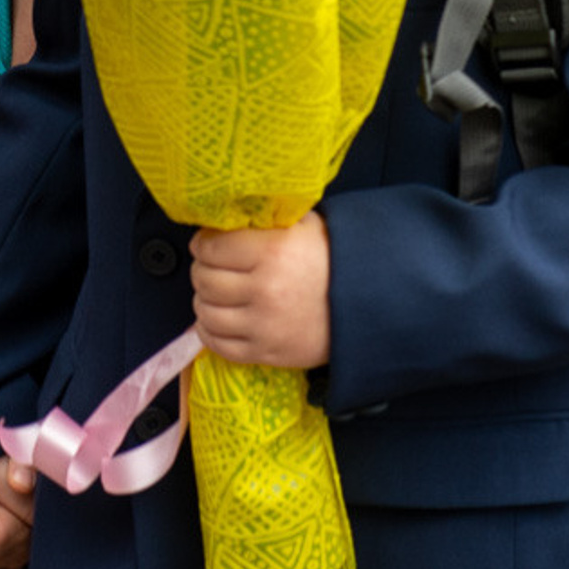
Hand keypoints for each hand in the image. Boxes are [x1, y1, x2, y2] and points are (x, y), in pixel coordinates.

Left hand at [190, 213, 330, 370]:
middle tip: (211, 267)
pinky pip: (219, 345)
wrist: (366, 304)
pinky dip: (209, 332)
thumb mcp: (300, 225)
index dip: (204, 244)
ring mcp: (265, 325)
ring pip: (207, 312)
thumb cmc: (330, 261)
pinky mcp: (268, 352)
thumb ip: (262, 219)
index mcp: (272, 251)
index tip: (207, 244)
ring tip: (215, 293)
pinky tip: (217, 319)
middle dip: (203, 270)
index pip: (211, 248)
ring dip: (204, 300)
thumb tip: (223, 216)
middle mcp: (265, 289)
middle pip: (205, 279)